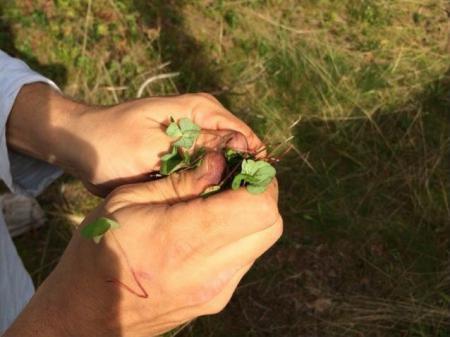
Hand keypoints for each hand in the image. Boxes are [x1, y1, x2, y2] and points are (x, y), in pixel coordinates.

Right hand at [4, 153, 281, 336]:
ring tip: (222, 201)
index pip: (257, 206)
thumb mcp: (126, 201)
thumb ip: (178, 182)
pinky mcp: (216, 300)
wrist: (88, 312)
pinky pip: (246, 258)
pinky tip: (212, 228)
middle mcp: (209, 271)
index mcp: (182, 239)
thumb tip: (219, 163)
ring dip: (253, 214)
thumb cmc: (99, 249)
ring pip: (263, 241)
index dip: (259, 180)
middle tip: (235, 178)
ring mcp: (216, 290)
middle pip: (271, 223)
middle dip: (261, 193)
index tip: (241, 163)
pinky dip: (241, 235)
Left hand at [8, 84, 263, 195]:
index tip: (246, 197)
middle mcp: (205, 124)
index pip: (245, 138)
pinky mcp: (186, 159)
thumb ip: (196, 145)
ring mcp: (197, 142)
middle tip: (228, 211)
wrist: (81, 147)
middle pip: (239, 154)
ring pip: (224, 168)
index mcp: (203, 110)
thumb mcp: (153, 145)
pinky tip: (202, 209)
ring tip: (214, 213)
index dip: (250, 166)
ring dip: (221, 188)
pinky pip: (207, 175)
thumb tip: (243, 146)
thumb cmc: (111, 142)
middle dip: (237, 179)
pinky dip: (206, 190)